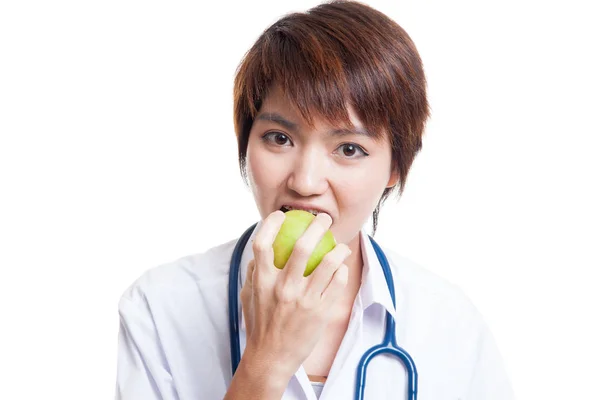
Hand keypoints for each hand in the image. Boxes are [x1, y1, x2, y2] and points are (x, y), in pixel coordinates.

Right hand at [239, 210, 350, 379]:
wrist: (271, 359)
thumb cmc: (259, 325)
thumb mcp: (248, 297)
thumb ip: (253, 273)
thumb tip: (259, 251)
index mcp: (262, 282)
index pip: (263, 244)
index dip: (271, 224)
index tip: (281, 215)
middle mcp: (283, 288)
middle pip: (303, 246)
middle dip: (317, 226)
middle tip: (324, 219)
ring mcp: (304, 300)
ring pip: (328, 264)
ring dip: (338, 249)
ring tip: (340, 245)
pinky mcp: (320, 312)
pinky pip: (337, 284)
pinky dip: (341, 272)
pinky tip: (341, 268)